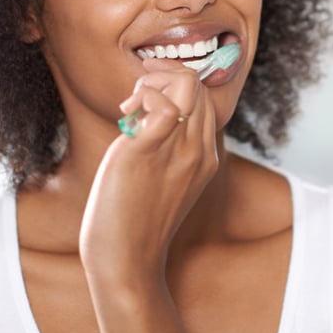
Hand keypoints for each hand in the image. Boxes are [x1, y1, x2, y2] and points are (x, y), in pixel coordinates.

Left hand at [79, 58, 219, 284]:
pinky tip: (127, 114)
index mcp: (206, 156)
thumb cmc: (136, 220)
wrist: (126, 258)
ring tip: (131, 106)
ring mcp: (179, 150)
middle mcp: (200, 150)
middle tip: (136, 97)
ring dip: (153, 82)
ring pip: (186, 84)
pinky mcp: (149, 151)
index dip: (176, 82)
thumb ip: (167, 149)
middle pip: (198, 84)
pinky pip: (161, 103)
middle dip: (164, 75)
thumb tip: (148, 116)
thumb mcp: (164, 179)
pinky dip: (144, 96)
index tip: (150, 89)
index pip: (205, 98)